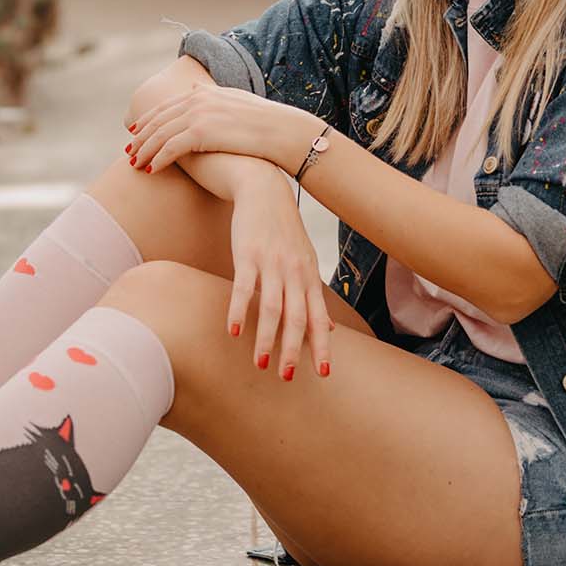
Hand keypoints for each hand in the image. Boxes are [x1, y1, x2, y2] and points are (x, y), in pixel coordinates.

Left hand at [125, 83, 320, 178]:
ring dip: (145, 150)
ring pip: (160, 134)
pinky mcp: (201, 132)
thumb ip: (214, 98)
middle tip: (129, 151)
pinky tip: (151, 171)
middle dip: (141, 136)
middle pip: (159, 119)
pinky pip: (170, 148)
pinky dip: (158, 159)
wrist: (282, 132)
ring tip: (135, 165)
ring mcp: (198, 114)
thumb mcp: (237, 103)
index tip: (136, 130)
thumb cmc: (266, 124)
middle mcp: (198, 100)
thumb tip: (197, 92)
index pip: (168, 106)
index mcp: (204, 92)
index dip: (149, 119)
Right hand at [227, 176, 333, 380]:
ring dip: (266, 338)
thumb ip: (314, 295)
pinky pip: (244, 287)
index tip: (323, 373)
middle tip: (286, 377)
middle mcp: (294, 272)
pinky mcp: (248, 254)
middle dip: (293, 349)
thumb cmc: (283, 229)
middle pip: (297, 317)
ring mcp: (271, 263)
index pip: (318, 317)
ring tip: (260, 363)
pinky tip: (234, 331)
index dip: (321, 346)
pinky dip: (240, 311)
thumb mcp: (305, 259)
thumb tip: (331, 327)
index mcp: (308, 276)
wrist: (264, 189)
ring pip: (272, 307)